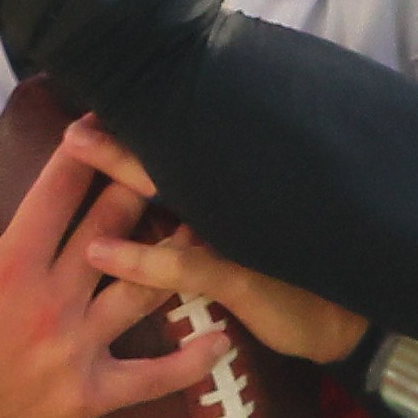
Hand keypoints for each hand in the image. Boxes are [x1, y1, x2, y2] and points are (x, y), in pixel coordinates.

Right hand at [0, 147, 228, 417]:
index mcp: (11, 262)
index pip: (58, 191)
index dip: (85, 151)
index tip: (107, 122)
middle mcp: (51, 298)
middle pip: (111, 229)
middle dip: (141, 188)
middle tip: (170, 158)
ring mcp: (76, 346)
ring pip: (142, 290)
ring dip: (178, 257)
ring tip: (208, 227)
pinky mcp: (92, 391)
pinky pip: (151, 377)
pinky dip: (190, 363)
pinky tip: (224, 340)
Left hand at [64, 113, 369, 362]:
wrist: (343, 325)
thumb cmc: (292, 282)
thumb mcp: (255, 240)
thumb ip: (215, 208)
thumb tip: (179, 185)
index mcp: (233, 191)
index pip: (183, 143)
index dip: (143, 117)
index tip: (103, 92)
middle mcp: (233, 204)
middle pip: (170, 154)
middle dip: (122, 126)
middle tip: (76, 100)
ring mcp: (238, 237)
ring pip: (170, 193)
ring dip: (120, 169)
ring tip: (74, 144)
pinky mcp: (241, 278)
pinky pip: (182, 265)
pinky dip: (138, 259)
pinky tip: (99, 250)